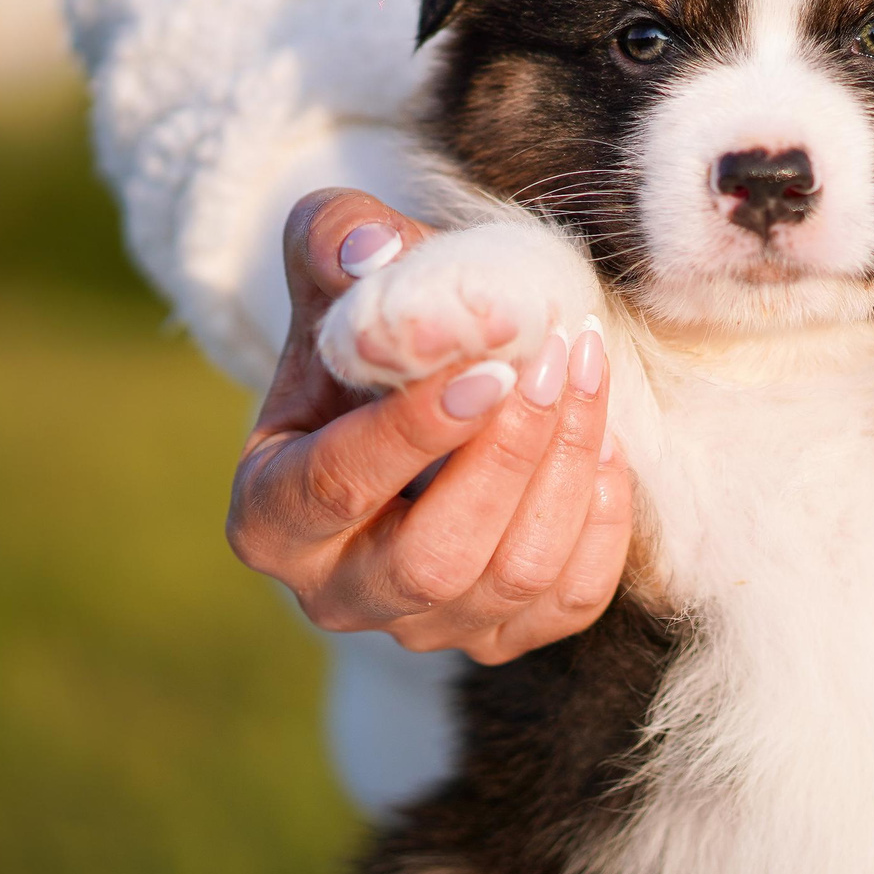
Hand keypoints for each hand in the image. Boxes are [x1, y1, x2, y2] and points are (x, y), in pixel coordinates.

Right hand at [225, 189, 633, 663]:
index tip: (490, 370)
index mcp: (268, 516)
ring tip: (587, 375)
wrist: (409, 383)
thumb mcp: (330, 263)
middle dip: (510, 455)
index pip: (337, 487)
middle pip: (433, 559)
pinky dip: (600, 524)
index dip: (416, 432)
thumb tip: (374, 252)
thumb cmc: (363, 322)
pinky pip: (569, 602)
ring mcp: (422, 626)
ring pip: (511, 580)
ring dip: (565, 472)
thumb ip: (334, 240)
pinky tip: (605, 444)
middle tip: (556, 359)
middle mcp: (333, 592)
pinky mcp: (498, 634)